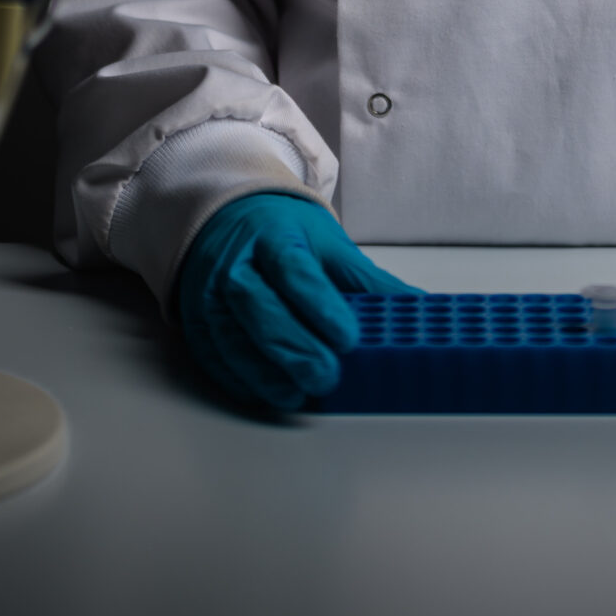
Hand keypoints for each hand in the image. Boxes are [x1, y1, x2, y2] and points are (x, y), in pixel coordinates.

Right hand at [176, 192, 420, 414]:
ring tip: (301, 393)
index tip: (348, 337)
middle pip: (260, 308)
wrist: (226, 222)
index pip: (294, 270)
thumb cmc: (282, 233)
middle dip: (295, 347)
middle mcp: (234, 264)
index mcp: (273, 236)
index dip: (320, 306)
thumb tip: (418, 308)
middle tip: (328, 376)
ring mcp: (209, 296)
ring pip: (232, 338)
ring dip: (267, 372)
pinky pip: (215, 357)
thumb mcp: (327, 243)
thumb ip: (367, 281)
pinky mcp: (197, 324)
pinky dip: (242, 380)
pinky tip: (271, 392)